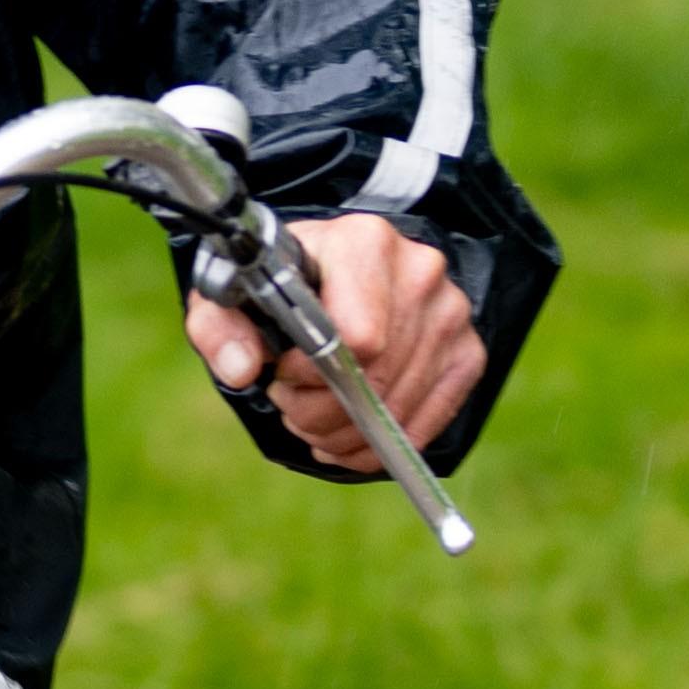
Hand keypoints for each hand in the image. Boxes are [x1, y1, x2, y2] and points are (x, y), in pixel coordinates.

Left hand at [186, 216, 484, 475]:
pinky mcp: (468, 353)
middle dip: (321, 411)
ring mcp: (452, 313)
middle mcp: (420, 270)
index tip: (281, 371)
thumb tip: (241, 370)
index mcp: (363, 242)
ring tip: (313, 419)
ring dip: (345, 432)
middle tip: (291, 405)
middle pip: (377, 377)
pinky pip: (429, 422)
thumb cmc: (276, 286)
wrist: (327, 273)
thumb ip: (220, 328)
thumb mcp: (230, 295)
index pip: (357, 336)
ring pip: (398, 406)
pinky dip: (381, 445)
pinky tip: (348, 439)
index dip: (311, 372)